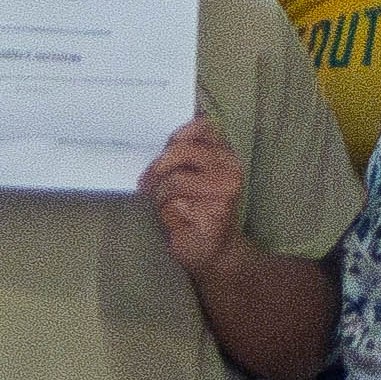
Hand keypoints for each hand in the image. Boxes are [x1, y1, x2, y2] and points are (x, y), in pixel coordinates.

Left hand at [142, 113, 246, 272]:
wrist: (215, 252)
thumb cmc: (195, 211)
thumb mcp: (188, 175)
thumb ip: (178, 154)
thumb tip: (154, 141)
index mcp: (226, 154)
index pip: (201, 127)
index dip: (175, 139)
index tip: (164, 158)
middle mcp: (231, 168)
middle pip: (179, 151)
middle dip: (158, 171)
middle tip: (149, 187)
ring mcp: (226, 190)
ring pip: (174, 179)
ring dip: (161, 198)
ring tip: (169, 210)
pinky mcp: (216, 212)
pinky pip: (175, 205)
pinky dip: (167, 215)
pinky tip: (178, 223)